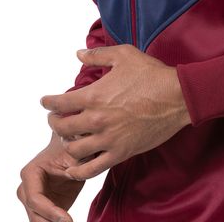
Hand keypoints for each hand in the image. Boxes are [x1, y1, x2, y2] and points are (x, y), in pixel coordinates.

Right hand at [17, 131, 84, 221]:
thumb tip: (74, 176)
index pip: (35, 199)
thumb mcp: (76, 156)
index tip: (67, 220)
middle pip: (34, 214)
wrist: (70, 148)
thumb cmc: (72, 148)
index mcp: (30, 173)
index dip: (50, 212)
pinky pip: (46, 221)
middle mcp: (27, 188)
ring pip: (38, 220)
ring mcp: (33, 199)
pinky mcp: (44, 207)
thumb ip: (75, 168)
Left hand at [40, 45, 191, 180]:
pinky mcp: (121, 152)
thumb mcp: (124, 55)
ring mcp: (108, 138)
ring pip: (73, 149)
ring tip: (68, 137)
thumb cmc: (152, 74)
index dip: (48, 102)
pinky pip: (92, 169)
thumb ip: (98, 55)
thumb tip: (78, 54)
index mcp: (94, 95)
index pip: (59, 103)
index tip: (45, 102)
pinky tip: (72, 168)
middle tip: (55, 119)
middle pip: (62, 127)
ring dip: (66, 143)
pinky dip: (78, 170)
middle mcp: (97, 119)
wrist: (177, 96)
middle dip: (54, 122)